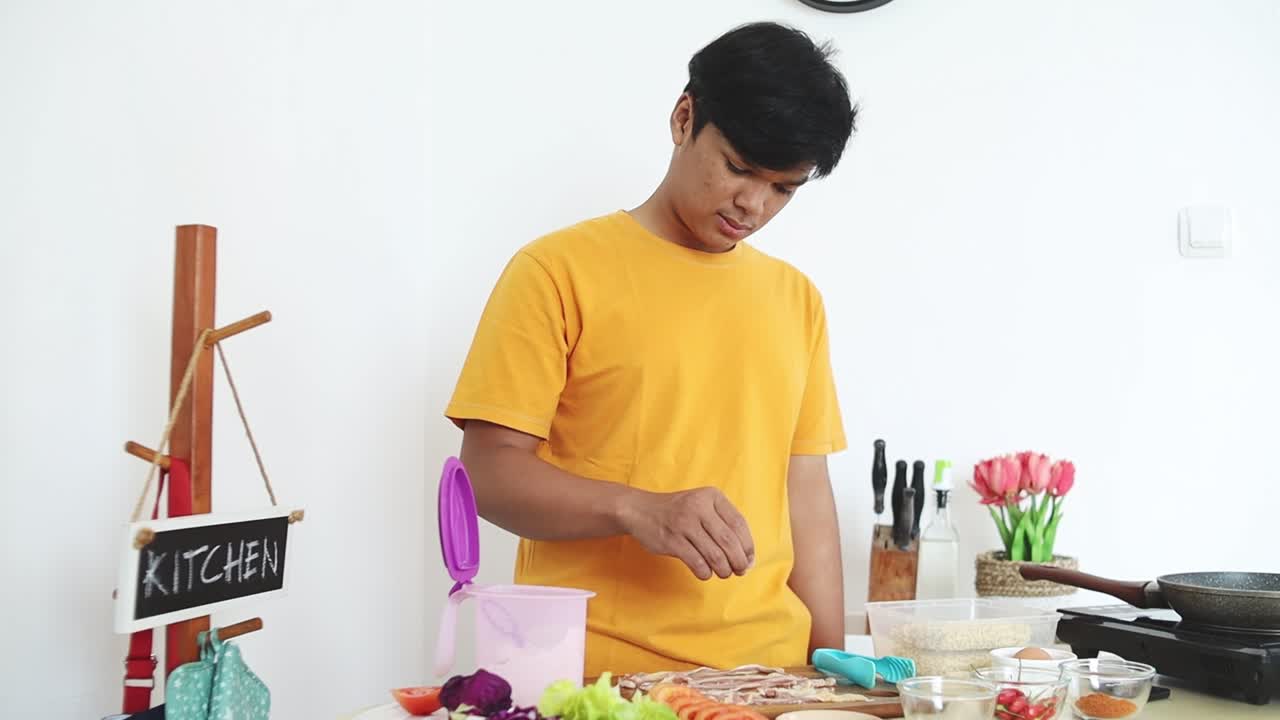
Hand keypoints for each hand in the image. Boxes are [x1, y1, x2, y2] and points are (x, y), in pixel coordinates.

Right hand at [618, 487, 755, 579]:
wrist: (640, 510)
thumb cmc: (678, 512)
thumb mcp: (702, 506)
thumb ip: (724, 524)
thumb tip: (747, 557)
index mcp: (712, 496)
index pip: (739, 524)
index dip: (748, 546)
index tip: (748, 559)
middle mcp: (699, 506)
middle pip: (729, 542)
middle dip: (739, 562)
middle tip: (739, 571)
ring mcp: (684, 523)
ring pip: (715, 555)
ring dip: (724, 570)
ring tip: (723, 573)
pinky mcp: (671, 540)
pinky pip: (697, 563)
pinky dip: (705, 573)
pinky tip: (705, 572)